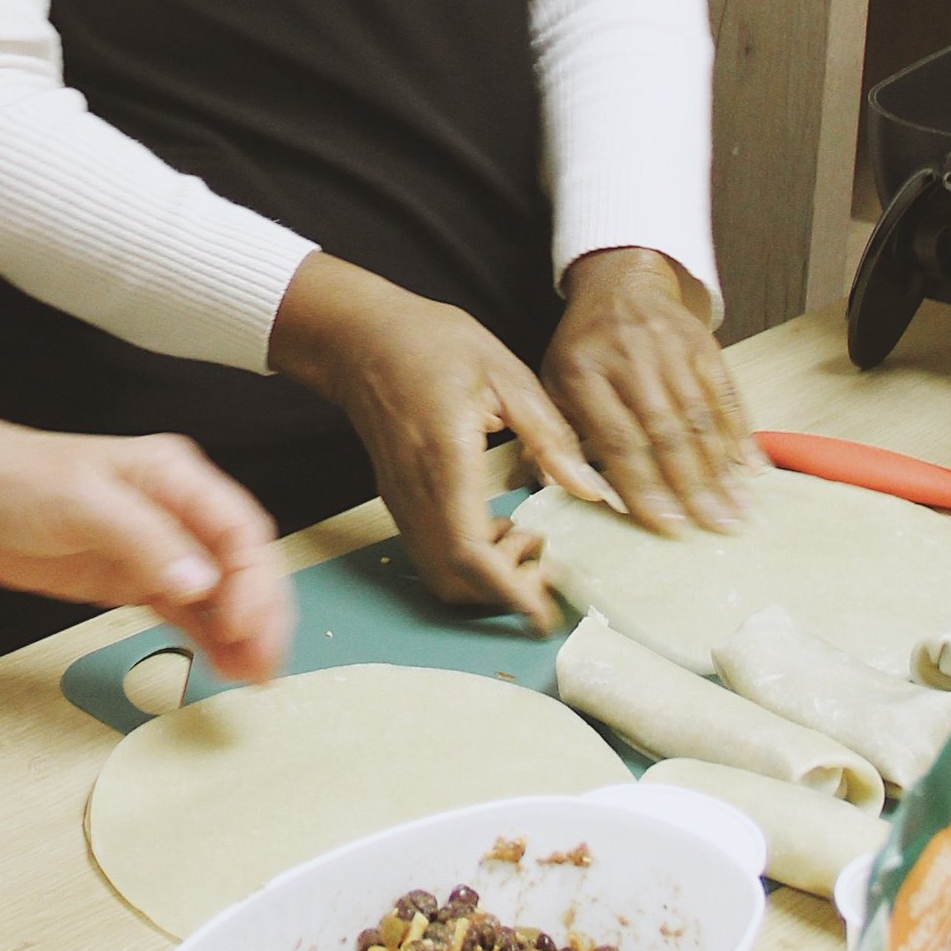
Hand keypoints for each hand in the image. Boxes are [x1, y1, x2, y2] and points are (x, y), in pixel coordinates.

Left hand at [0, 423, 291, 684]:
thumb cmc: (14, 476)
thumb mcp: (82, 502)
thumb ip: (145, 540)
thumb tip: (200, 581)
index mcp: (174, 477)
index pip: (239, 530)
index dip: (253, 581)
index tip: (244, 625)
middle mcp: (174, 512)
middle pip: (242, 564)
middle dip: (261, 614)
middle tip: (264, 664)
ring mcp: (154, 549)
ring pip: (220, 593)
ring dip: (241, 633)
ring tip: (253, 676)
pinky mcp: (129, 580)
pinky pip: (184, 612)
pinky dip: (207, 638)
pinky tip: (221, 663)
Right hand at [269, 253, 608, 628]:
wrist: (361, 337)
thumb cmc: (432, 344)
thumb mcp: (506, 375)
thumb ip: (550, 437)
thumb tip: (590, 489)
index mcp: (445, 463)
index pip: (471, 555)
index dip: (512, 593)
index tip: (549, 613)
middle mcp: (415, 495)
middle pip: (455, 581)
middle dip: (505, 592)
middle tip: (546, 563)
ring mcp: (401, 502)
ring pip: (441, 574)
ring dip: (487, 578)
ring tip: (525, 538)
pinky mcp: (398, 500)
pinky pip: (431, 553)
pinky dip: (469, 562)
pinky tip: (498, 525)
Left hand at [543, 247, 754, 535]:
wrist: (621, 284)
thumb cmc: (584, 349)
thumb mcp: (554, 385)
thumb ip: (562, 439)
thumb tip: (575, 494)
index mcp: (584, 374)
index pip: (619, 440)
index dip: (645, 485)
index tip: (667, 526)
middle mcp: (631, 360)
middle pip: (666, 432)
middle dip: (693, 486)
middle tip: (714, 528)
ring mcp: (672, 350)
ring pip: (701, 417)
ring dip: (722, 469)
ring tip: (737, 512)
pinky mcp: (704, 345)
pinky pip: (727, 395)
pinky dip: (742, 435)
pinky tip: (752, 471)